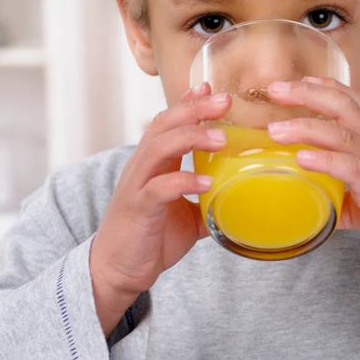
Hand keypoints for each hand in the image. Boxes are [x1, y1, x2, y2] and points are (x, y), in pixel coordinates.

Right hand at [90, 82, 230, 334]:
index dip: (188, 103)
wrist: (117, 271)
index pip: (168, 122)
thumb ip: (208, 200)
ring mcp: (137, 186)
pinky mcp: (137, 209)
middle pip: (164, 125)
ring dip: (190, 138)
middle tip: (225, 101)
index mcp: (154, 164)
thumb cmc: (150, 238)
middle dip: (194, 109)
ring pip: (158, 148)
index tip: (212, 87)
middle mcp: (142, 167)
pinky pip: (158, 188)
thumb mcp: (187, 215)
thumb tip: (242, 198)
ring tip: (221, 138)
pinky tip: (206, 182)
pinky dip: (182, 181)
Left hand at [265, 77, 359, 268]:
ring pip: (343, 134)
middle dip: (306, 93)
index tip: (294, 81)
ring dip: (306, 127)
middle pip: (342, 105)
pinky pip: (352, 168)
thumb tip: (308, 198)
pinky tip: (302, 159)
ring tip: (275, 131)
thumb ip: (338, 191)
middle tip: (273, 89)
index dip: (322, 86)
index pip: (350, 100)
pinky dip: (326, 160)